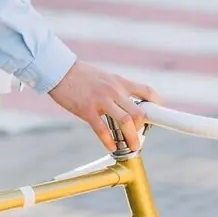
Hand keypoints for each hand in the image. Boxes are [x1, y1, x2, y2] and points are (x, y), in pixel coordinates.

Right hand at [48, 60, 164, 152]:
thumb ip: (116, 89)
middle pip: (138, 112)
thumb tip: (125, 104)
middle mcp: (114, 91)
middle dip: (143, 129)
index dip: (157, 104)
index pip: (146, 92)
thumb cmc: (81, 75)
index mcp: (119, 82)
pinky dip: (109, 141)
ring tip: (132, 147)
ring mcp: (101, 101)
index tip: (158, 115)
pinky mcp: (87, 110)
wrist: (59, 69)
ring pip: (125, 122)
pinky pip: (102, 129)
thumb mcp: (104, 77)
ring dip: (132, 138)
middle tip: (139, 137)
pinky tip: (111, 147)